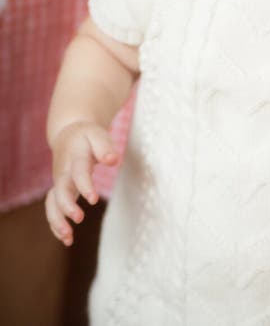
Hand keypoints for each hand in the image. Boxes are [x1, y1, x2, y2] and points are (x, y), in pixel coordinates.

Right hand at [45, 121, 118, 245]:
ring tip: (68, 238)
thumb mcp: (97, 134)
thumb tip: (113, 160)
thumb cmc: (87, 136)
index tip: (93, 199)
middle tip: (79, 218)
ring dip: (57, 221)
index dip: (85, 185)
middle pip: (60, 190)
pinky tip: (67, 239)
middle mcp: (63, 172)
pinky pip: (52, 209)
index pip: (79, 172)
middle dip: (67, 206)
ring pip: (52, 203)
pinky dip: (56, 224)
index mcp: (75, 156)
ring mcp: (58, 183)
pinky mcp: (58, 191)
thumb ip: (105, 146)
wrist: (68, 134)